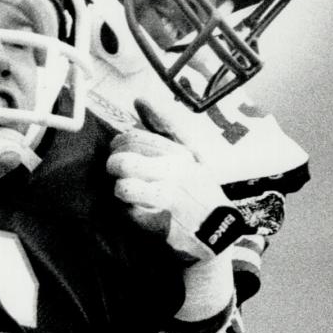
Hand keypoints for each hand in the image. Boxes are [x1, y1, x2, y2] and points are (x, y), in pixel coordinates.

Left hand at [107, 127, 247, 263]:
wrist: (219, 233)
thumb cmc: (196, 190)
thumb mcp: (186, 156)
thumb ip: (161, 128)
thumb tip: (139, 100)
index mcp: (180, 153)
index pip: (134, 138)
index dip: (118, 144)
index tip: (118, 150)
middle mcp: (178, 172)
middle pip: (123, 161)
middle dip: (113, 166)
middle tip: (117, 173)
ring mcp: (172, 199)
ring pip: (124, 188)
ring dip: (120, 190)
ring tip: (127, 193)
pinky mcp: (165, 224)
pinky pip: (129, 215)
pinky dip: (128, 215)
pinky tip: (138, 212)